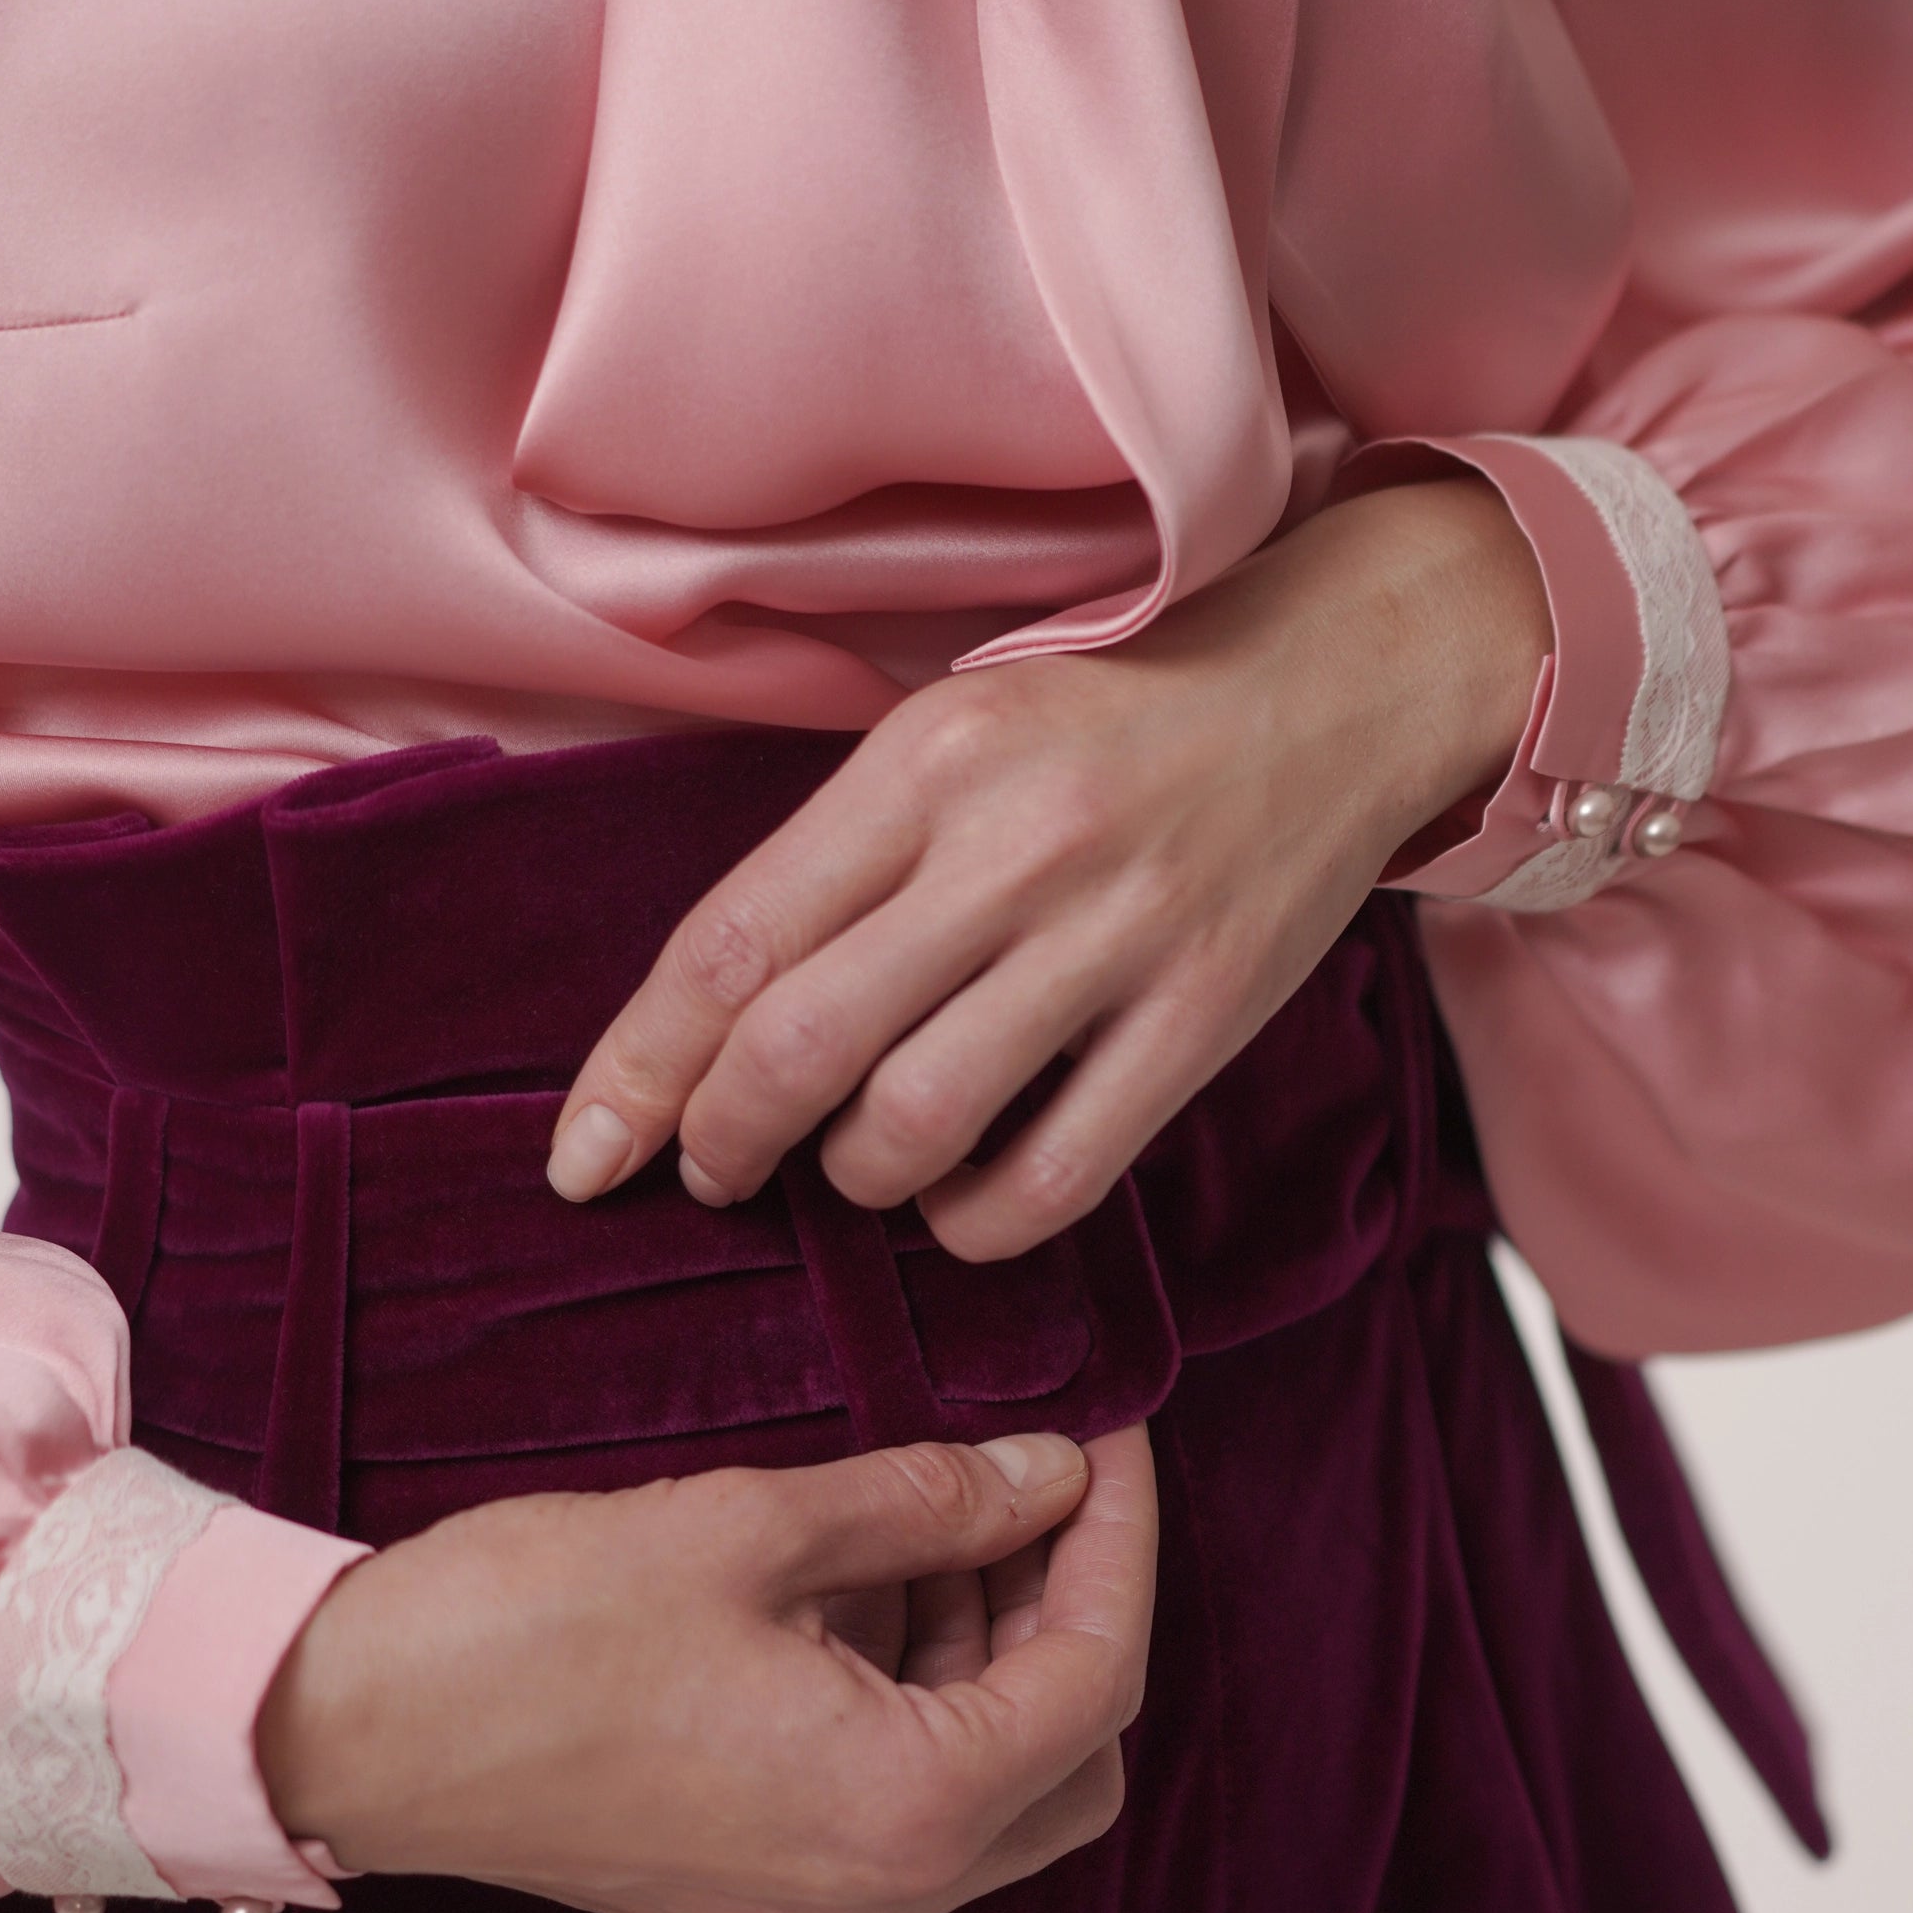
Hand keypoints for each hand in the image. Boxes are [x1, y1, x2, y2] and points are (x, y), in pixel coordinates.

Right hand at [256, 1425, 1154, 1912]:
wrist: (349, 1731)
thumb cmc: (532, 1627)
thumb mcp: (751, 1529)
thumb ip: (925, 1503)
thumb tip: (1047, 1473)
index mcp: (905, 1811)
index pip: (1095, 1680)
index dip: (1117, 1542)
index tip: (1105, 1436)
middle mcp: (880, 1895)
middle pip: (1073, 1762)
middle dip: (1075, 1614)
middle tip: (1040, 1485)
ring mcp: (812, 1911)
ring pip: (990, 1791)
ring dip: (993, 1653)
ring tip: (943, 1511)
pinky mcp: (749, 1895)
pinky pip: (895, 1806)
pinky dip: (915, 1698)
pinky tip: (862, 1584)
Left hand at [545, 474, 1550, 1259]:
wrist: (1329, 690)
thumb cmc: (1108, 721)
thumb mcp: (953, 732)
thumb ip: (837, 859)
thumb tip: (703, 1024)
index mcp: (921, 763)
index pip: (727, 944)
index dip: (635, 1071)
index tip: (584, 1157)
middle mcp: (1009, 848)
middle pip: (798, 1050)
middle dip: (722, 1144)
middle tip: (715, 1171)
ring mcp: (1113, 938)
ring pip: (913, 1128)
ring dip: (851, 1181)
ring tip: (854, 1165)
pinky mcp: (1202, 1020)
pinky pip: (1053, 1179)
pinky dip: (973, 1223)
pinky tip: (960, 1198)